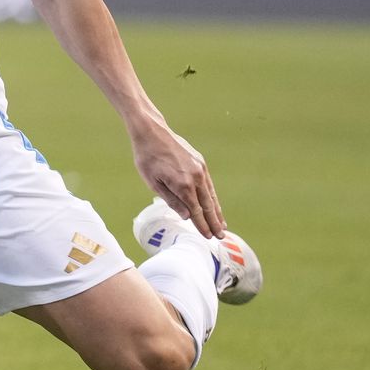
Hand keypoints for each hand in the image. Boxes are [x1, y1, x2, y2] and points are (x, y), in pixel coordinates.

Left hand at [131, 121, 226, 238]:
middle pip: (208, 205)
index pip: (196, 211)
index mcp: (183, 185)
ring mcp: (200, 169)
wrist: (152, 133)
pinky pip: (208, 184)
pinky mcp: (200, 162)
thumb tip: (187, 216)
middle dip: (214, 222)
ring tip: (222, 225)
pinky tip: (214, 205)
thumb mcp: (153, 183)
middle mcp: (195, 177)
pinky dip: (213, 197)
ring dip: (217, 211)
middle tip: (221, 237)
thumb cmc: (147, 158)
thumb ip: (171, 200)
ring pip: (211, 195)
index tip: (208, 237)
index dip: (202, 226)